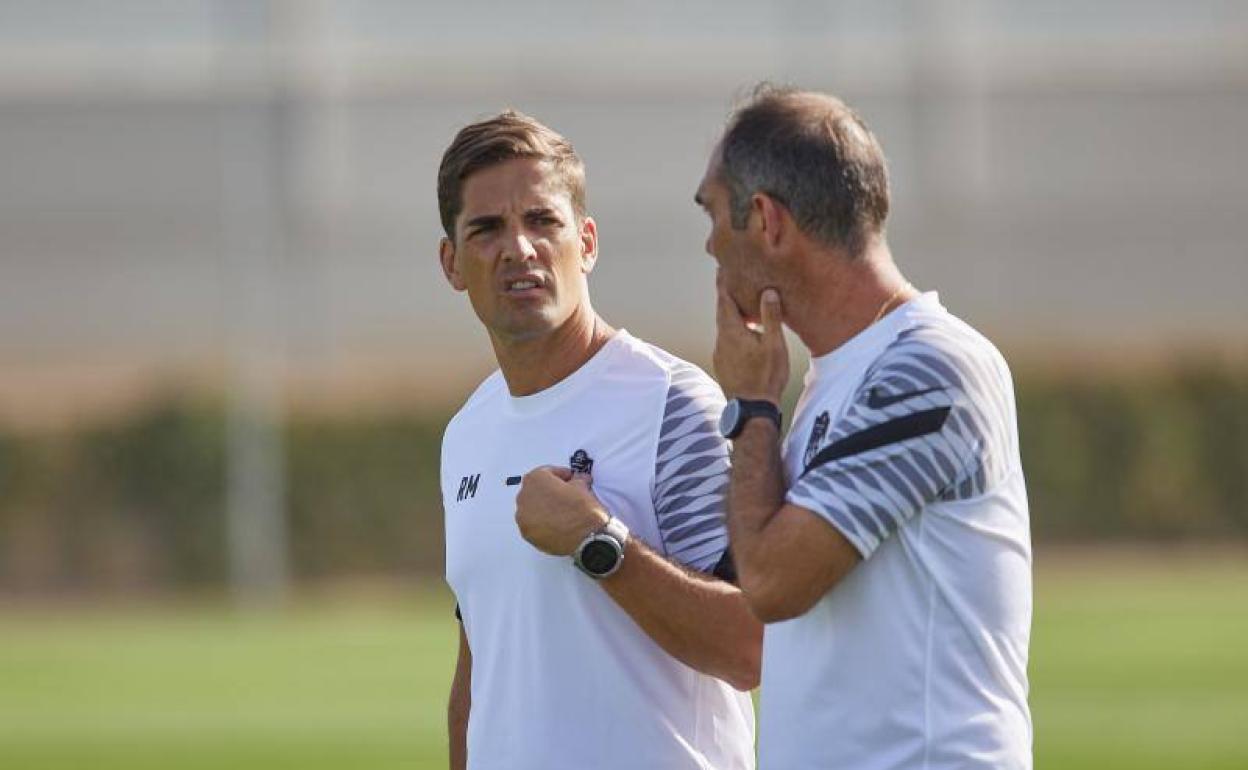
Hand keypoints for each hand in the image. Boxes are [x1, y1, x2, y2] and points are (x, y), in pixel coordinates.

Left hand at [515, 466, 609, 555]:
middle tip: (567, 495)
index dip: (562, 475)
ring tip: (563, 511)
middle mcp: (524, 496)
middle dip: (551, 491)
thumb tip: (577, 481)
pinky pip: (533, 523)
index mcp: (535, 479)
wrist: (586, 538)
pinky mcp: (527, 534)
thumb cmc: (582, 511)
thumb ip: (576, 480)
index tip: (570, 478)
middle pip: (537, 490)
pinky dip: (543, 522)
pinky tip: (557, 523)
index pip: (548, 472)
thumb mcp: (583, 486)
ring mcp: (523, 517)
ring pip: (533, 507)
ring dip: (545, 507)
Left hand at [713, 277, 788, 403]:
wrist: (751, 409)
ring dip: (732, 314)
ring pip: (724, 327)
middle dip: (727, 295)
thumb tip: (767, 292)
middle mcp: (721, 340)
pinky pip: (726, 340)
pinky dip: (733, 330)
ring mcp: (720, 354)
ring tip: (743, 304)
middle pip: (722, 312)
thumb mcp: (774, 345)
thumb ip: (770, 317)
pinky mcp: (723, 364)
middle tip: (732, 280)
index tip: (723, 267)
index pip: (724, 299)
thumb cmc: (765, 377)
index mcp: (731, 331)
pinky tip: (744, 333)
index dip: (724, 282)